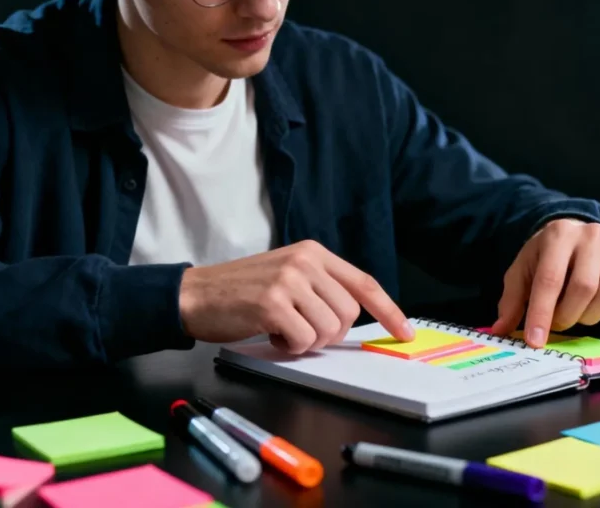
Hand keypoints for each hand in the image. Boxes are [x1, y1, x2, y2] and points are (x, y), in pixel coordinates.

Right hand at [178, 240, 414, 353]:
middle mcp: (305, 262)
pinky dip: (289, 347)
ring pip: (328, 330)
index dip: (389, 310)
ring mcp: (289, 281)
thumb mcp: (288, 275)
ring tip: (280, 328)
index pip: (364, 283)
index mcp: (313, 252)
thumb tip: (356, 316)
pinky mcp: (273, 304)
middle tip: (300, 329)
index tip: (404, 332)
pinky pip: (303, 341)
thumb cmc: (242, 291)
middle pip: (349, 314)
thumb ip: (321, 287)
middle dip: (330, 333)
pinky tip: (270, 334)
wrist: (195, 294)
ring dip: (306, 341)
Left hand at [492, 219, 599, 347]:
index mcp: (558, 234)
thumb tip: (500, 330)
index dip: (542, 313)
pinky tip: (596, 307)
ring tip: (576, 312)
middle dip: (567, 316)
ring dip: (589, 316)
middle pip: (584, 288)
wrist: (575, 235)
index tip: (535, 341)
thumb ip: (512, 301)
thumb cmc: (545, 257)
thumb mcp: (522, 272)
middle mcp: (591, 235)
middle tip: (556, 323)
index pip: (550, 279)